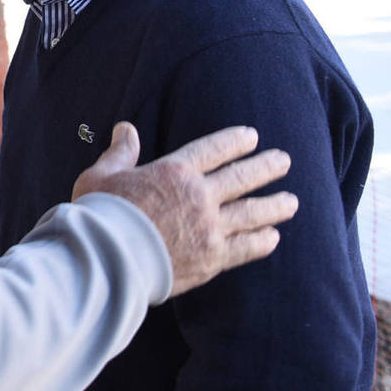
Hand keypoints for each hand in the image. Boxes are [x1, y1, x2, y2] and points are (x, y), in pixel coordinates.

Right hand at [73, 122, 294, 296]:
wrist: (106, 260)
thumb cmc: (99, 215)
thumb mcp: (100, 176)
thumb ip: (120, 153)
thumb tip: (125, 129)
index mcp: (174, 172)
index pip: (214, 149)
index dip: (235, 141)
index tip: (252, 137)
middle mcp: (200, 197)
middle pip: (243, 177)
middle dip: (267, 167)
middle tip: (284, 161)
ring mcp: (210, 229)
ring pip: (253, 212)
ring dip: (275, 205)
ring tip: (291, 201)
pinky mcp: (212, 259)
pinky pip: (246, 247)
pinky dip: (262, 241)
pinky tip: (273, 236)